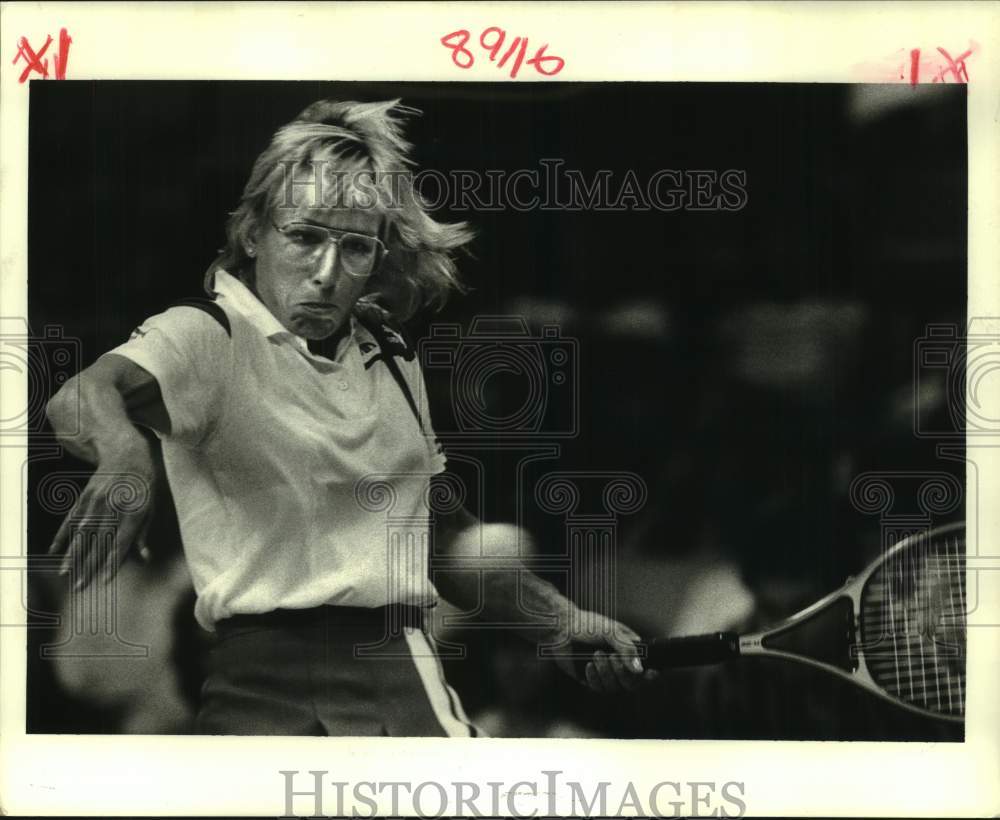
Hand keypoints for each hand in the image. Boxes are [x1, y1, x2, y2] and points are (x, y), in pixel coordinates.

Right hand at [48, 442, 159, 590]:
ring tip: (65, 574)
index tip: (103, 581)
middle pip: (98, 543)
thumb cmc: (145, 485)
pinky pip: (70, 520)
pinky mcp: (84, 498)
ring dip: (72, 555)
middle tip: (80, 587)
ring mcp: (95, 503)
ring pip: (81, 534)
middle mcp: (112, 509)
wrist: (127, 454)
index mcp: (132, 513)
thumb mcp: (152, 506)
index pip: (120, 543)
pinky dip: (62, 535)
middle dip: (88, 567)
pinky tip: (54, 550)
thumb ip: (144, 532)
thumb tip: (145, 557)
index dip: (112, 563)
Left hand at [553, 607, 659, 693]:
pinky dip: (594, 678)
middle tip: (612, 657)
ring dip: (606, 673)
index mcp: (629, 652)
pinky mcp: (592, 680)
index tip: (650, 673)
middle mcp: (620, 665)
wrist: (563, 629)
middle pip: (632, 684)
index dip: (650, 676)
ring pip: (615, 688)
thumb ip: (627, 650)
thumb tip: (640, 670)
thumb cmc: (589, 625)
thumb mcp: (612, 632)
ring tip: (596, 655)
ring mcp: (606, 674)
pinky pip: (599, 689)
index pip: (645, 670)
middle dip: (622, 673)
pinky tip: (588, 665)